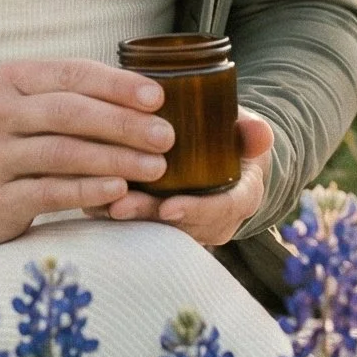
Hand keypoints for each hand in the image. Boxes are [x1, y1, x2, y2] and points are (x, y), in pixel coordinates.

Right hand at [0, 58, 174, 244]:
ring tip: (154, 166)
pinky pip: (48, 192)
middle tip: (166, 136)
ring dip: (113, 159)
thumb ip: (81, 96)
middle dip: (122, 123)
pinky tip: (119, 190)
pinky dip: (88, 190)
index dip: (116, 84)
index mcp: (13, 78)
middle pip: (67, 112)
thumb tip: (150, 97)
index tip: (157, 97)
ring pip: (60, 153)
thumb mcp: (38, 105)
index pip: (71, 73)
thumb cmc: (20, 137)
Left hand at [105, 109, 274, 247]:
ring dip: (131, 217)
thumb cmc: (234, 136)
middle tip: (119, 205)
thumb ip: (251, 131)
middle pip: (184, 224)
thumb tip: (262, 134)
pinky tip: (95, 200)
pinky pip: (145, 224)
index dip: (196, 209)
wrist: (228, 152)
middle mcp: (217, 220)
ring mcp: (192, 225)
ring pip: (160, 228)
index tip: (168, 207)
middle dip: (150, 215)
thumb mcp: (245, 128)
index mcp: (242, 196)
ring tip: (101, 203)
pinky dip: (122, 212)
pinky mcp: (167, 223)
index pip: (223, 209)